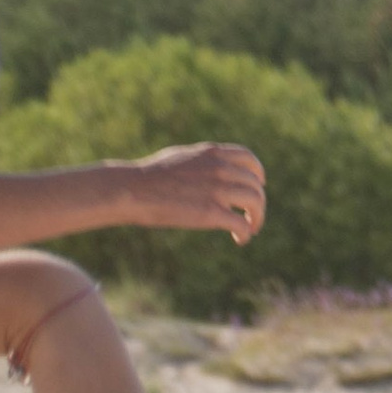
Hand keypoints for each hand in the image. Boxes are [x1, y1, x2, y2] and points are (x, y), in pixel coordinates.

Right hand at [130, 141, 264, 240]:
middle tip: (253, 217)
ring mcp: (217, 189)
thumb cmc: (150, 176)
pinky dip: (246, 233)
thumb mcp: (182, 157)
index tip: (257, 186)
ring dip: (257, 218)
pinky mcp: (211, 212)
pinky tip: (240, 239)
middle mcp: (220, 168)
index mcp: (212, 153)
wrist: (133, 189)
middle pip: (255, 185)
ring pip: (255, 203)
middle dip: (258, 203)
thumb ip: (202, 161)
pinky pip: (241, 223)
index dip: (258, 175)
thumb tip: (210, 166)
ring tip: (251, 228)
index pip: (249, 160)